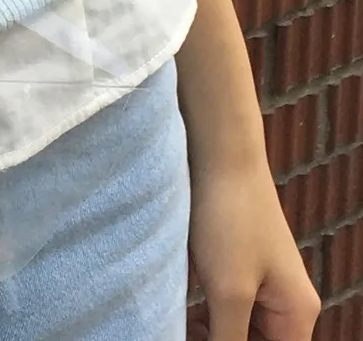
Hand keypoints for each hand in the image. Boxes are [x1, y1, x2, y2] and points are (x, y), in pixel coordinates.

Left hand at [189, 156, 320, 340]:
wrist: (219, 153)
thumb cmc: (229, 217)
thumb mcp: (229, 291)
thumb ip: (229, 340)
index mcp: (296, 314)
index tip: (203, 340)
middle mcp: (286, 302)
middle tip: (182, 334)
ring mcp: (261, 281)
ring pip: (238, 328)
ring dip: (210, 332)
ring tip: (178, 325)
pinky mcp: (237, 264)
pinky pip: (225, 305)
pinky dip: (205, 314)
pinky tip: (179, 309)